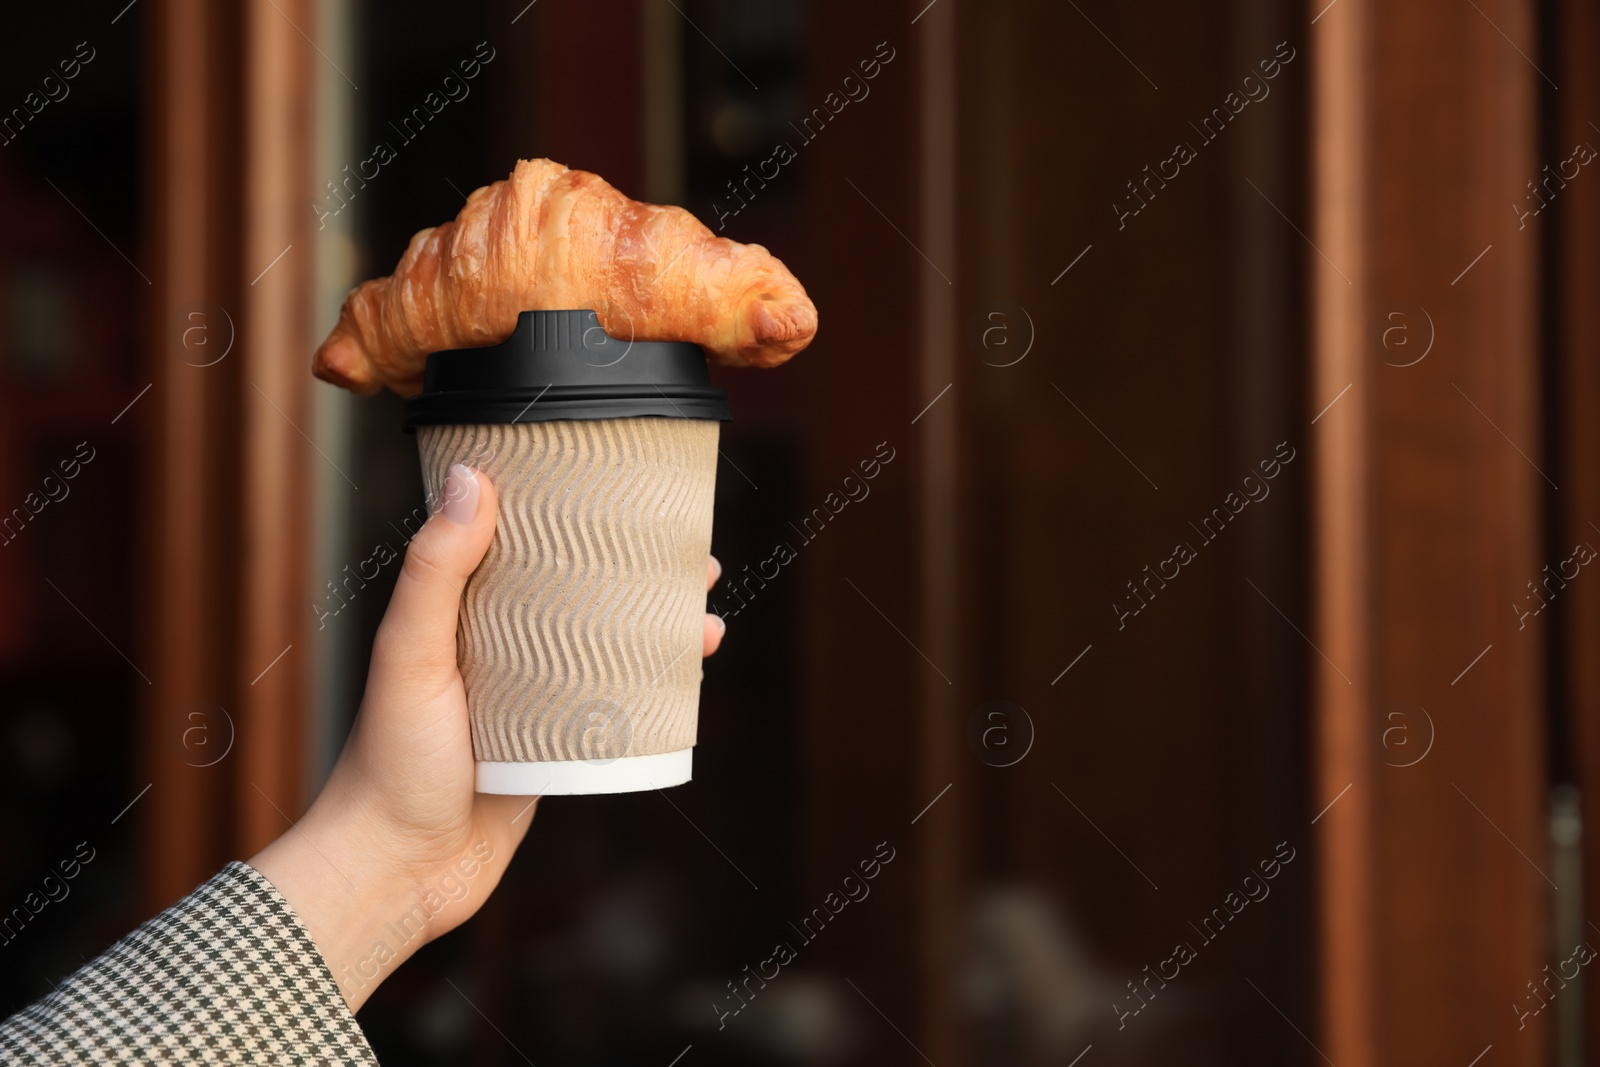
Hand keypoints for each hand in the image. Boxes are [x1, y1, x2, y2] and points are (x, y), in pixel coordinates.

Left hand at [251, 464, 724, 1011]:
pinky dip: (653, 688)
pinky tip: (688, 680)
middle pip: (581, 594)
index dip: (577, 514)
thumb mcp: (410, 654)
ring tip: (706, 619)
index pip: (524, 543)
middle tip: (696, 561)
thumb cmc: (389, 764)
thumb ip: (435, 570)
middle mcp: (498, 648)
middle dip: (640, 576)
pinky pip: (612, 706)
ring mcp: (530, 697)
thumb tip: (472, 476)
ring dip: (658, 631)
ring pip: (605, 648)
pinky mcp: (554, 745)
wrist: (398, 872)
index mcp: (459, 613)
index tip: (625, 492)